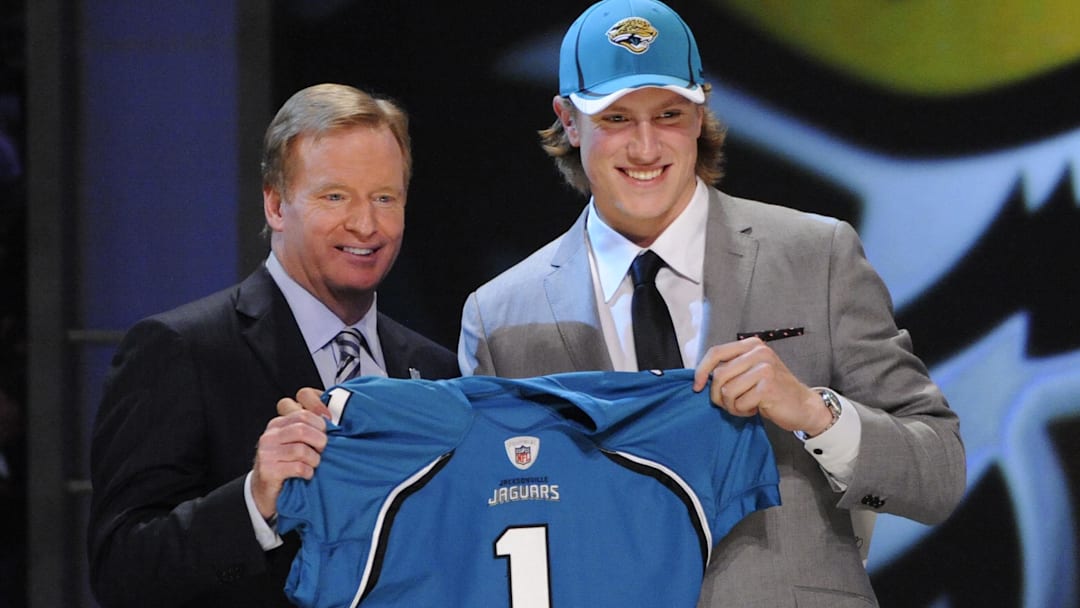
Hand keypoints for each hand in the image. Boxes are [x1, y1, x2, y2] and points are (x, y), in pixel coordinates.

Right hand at [250, 388, 329, 518]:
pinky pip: (297, 467)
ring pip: (301, 450)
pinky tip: (306, 475)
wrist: (265, 491)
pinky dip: (308, 472)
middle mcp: (269, 436)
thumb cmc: (286, 464)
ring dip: (314, 459)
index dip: (321, 424)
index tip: (326, 434)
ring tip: (313, 465)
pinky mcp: (267, 470)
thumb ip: (309, 428)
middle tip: (321, 451)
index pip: (303, 415)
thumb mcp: (295, 442)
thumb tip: (329, 416)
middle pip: (302, 430)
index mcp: (277, 425)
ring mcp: (266, 453)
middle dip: (319, 441)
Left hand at [692, 337, 831, 434]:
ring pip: (727, 390)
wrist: (803, 406)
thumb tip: (701, 377)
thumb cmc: (772, 390)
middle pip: (719, 374)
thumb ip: (731, 368)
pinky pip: (740, 402)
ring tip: (744, 406)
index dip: (702, 370)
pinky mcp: (768, 387)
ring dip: (731, 405)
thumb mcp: (750, 372)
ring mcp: (765, 368)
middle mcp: (759, 352)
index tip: (697, 386)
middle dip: (717, 395)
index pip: (716, 352)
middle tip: (729, 403)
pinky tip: (754, 409)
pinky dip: (742, 411)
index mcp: (752, 345)